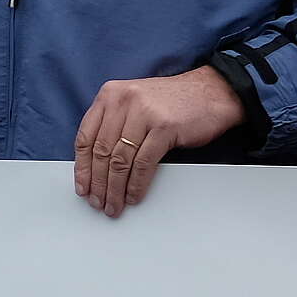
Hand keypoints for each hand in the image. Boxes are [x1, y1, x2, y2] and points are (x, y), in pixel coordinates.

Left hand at [71, 68, 243, 217]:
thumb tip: (96, 165)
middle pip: (101, 152)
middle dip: (98, 183)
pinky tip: (133, 196)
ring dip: (115, 188)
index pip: (85, 137)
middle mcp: (123, 101)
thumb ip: (114, 125)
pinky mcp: (164, 127)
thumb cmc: (174, 102)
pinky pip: (143, 163)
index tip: (82, 187)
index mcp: (110, 94)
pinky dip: (136, 184)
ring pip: (120, 160)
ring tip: (114, 205)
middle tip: (97, 202)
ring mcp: (144, 113)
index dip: (82, 168)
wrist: (214, 91)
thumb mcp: (135, 104)